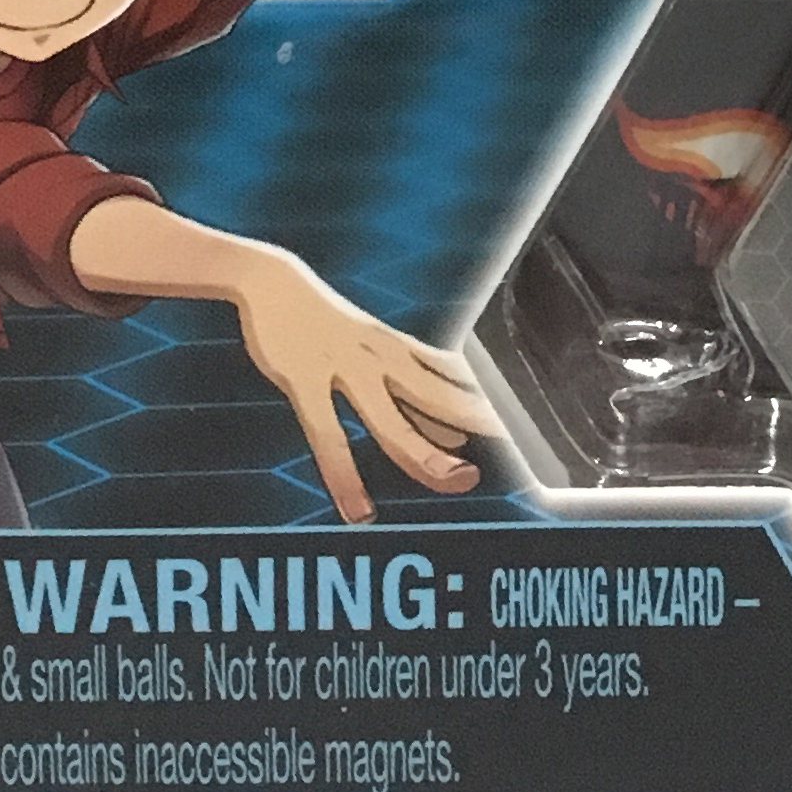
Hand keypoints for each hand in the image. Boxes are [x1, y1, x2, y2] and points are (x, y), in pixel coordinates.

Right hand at [230, 247, 497, 522]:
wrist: (272, 281)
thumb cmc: (326, 320)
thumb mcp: (376, 350)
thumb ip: (414, 390)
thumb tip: (456, 436)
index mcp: (400, 351)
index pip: (456, 381)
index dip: (488, 408)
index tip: (519, 435)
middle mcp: (382, 359)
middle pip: (438, 399)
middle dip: (473, 430)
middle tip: (499, 463)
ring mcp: (346, 369)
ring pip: (393, 421)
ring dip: (424, 454)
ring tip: (453, 482)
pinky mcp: (306, 380)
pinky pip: (330, 436)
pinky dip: (345, 476)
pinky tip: (357, 510)